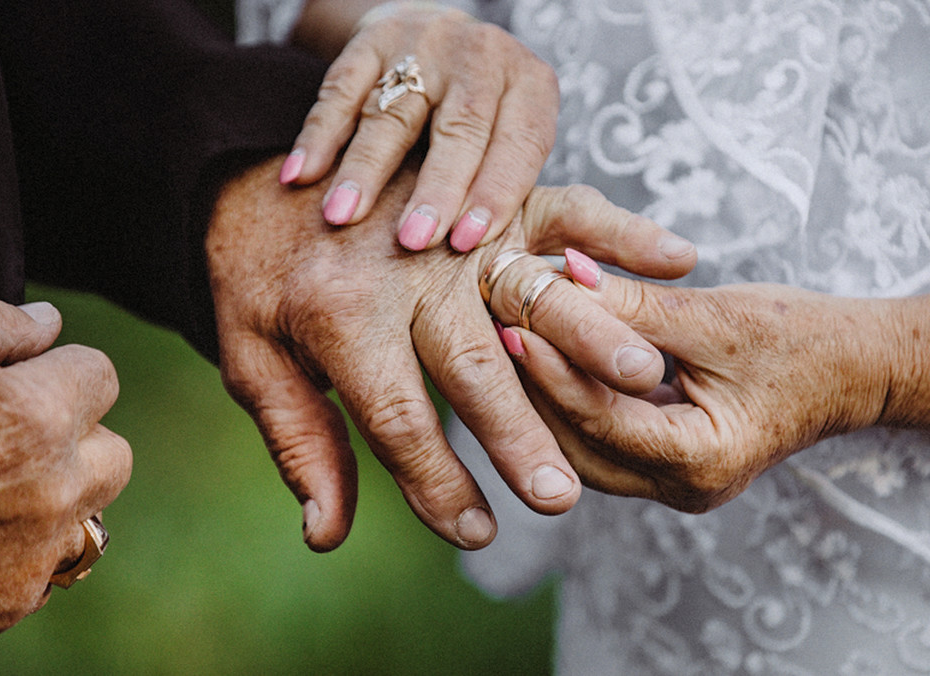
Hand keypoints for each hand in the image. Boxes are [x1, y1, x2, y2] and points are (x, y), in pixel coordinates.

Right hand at [0, 295, 130, 635]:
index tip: (13, 379)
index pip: (100, 377)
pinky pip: (45, 569)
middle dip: (72, 436)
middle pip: (111, 451)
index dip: (54, 371)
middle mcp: (51, 494)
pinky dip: (18, 553)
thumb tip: (48, 324)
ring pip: (89, 515)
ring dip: (56, 497)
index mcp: (35, 421)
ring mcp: (29, 556)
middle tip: (3, 434)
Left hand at [207, 156, 694, 550]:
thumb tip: (328, 534)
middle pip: (474, 366)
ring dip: (592, 335)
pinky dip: (624, 229)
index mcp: (340, 317)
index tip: (476, 535)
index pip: (399, 420)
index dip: (438, 486)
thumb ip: (300, 442)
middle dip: (519, 436)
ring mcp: (455, 223)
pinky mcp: (487, 190)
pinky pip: (564, 207)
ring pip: (532, 291)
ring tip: (641, 381)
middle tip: (560, 498)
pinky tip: (677, 259)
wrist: (257, 167)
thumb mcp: (251, 357)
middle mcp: (405, 272)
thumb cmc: (258, 275)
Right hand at [280, 2, 558, 251]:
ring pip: (394, 111)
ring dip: (365, 169)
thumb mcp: (514, 140)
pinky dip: (318, 136)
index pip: (519, 142)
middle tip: (411, 241)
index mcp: (531, 86)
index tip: (466, 242)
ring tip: (342, 218)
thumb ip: (514, 194)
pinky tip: (300, 176)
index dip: (495, 192)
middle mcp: (484, 58)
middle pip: (461, 127)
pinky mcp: (373, 39)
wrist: (442, 42)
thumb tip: (506, 281)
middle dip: (435, 188)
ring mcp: (426, 45)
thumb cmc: (486, 120)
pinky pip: (340, 89)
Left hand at [489, 274, 897, 512]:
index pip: (600, 417)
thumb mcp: (714, 315)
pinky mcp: (669, 463)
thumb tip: (559, 277)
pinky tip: (549, 352)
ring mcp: (675, 484)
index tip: (511, 318)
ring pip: (583, 445)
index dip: (551, 368)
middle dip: (535, 386)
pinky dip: (577, 395)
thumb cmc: (802, 335)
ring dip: (548, 392)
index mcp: (702, 462)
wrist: (857, 366)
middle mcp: (684, 489)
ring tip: (512, 333)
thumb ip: (634, 306)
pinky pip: (604, 435)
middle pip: (578, 443)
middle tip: (496, 324)